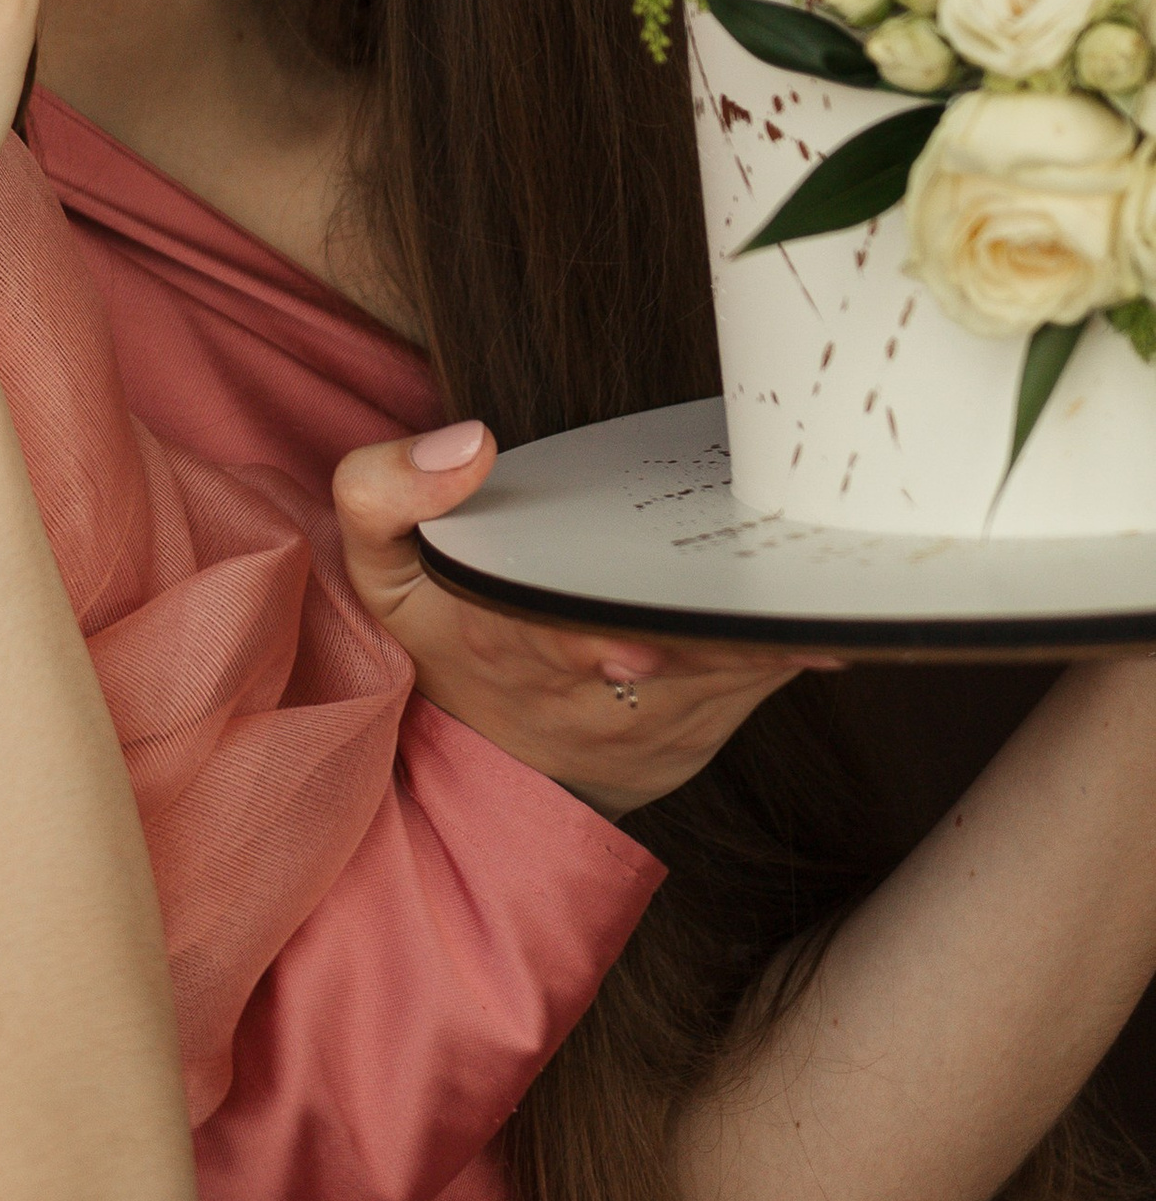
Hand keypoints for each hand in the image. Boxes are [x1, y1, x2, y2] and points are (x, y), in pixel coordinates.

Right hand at [331, 421, 833, 815]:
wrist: (496, 757)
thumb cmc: (447, 637)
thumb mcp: (383, 569)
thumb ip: (382, 492)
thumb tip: (465, 443)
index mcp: (499, 638)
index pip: (544, 637)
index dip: (587, 642)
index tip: (625, 645)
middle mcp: (581, 690)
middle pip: (650, 661)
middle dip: (695, 651)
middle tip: (739, 629)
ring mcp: (648, 718)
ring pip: (714, 674)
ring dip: (756, 644)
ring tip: (804, 610)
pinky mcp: (700, 730)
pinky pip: (749, 688)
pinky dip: (785, 656)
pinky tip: (818, 630)